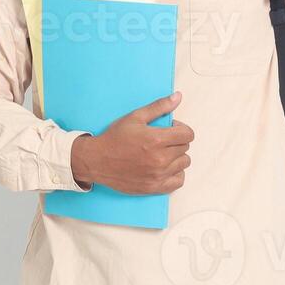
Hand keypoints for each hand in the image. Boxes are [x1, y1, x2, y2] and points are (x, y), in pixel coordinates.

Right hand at [69, 92, 193, 194]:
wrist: (97, 160)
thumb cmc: (114, 138)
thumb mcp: (135, 117)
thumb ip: (159, 107)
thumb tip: (177, 97)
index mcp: (157, 139)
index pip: (188, 134)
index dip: (181, 129)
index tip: (171, 129)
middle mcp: (160, 159)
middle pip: (185, 148)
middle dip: (177, 141)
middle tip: (162, 140)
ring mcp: (158, 175)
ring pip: (183, 164)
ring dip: (176, 157)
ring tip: (162, 153)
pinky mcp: (154, 187)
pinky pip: (178, 181)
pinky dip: (175, 174)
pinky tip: (164, 168)